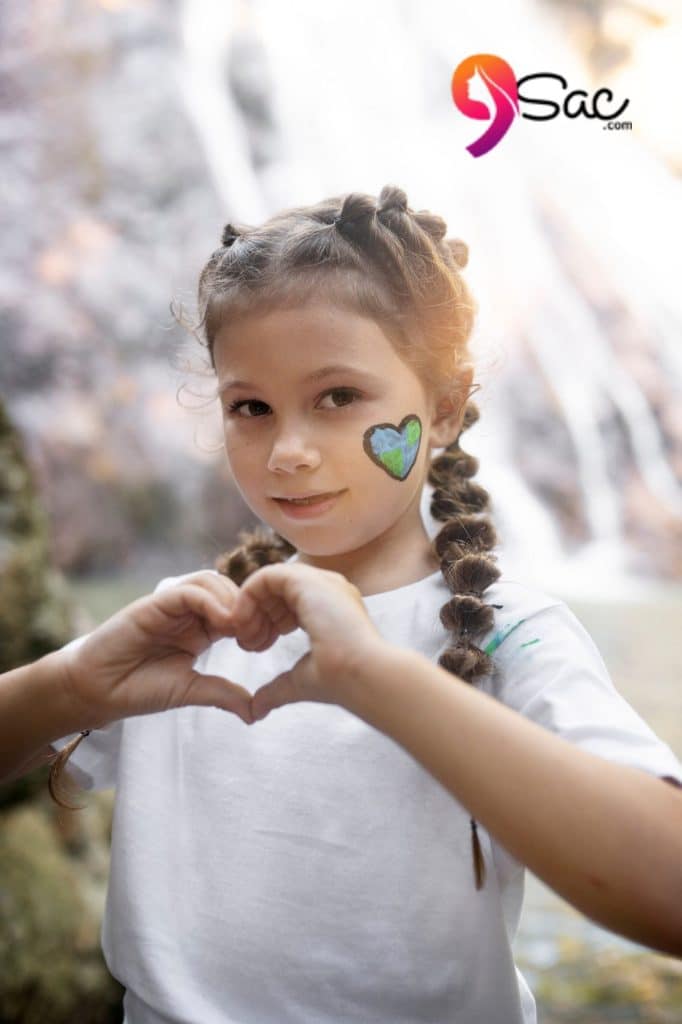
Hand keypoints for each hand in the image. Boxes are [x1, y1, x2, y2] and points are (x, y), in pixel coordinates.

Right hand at [58, 572, 252, 727]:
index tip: (263, 644)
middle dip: (247, 607)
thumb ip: (223, 693)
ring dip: (231, 600)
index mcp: (202, 629)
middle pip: (229, 589)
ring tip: (238, 629)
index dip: (255, 620)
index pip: (237, 609)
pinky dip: (210, 601)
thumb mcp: (191, 690)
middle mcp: (189, 613)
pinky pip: (189, 591)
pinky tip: (221, 623)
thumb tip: (256, 713)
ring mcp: (172, 605)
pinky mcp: (155, 603)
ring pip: (211, 582)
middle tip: (254, 635)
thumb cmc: (140, 688)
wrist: (99, 690)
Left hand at [229, 561, 385, 720]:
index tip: (257, 648)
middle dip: (257, 616)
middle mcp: (328, 590)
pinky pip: (266, 575)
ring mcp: (319, 582)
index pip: (289, 603)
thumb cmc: (341, 681)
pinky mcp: (307, 581)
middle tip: (247, 644)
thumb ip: (277, 689)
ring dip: (250, 607)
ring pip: (270, 581)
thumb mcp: (301, 682)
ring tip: (245, 637)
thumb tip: (256, 710)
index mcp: (331, 608)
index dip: (268, 623)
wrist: (362, 676)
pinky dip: (248, 596)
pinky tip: (242, 622)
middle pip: (278, 591)